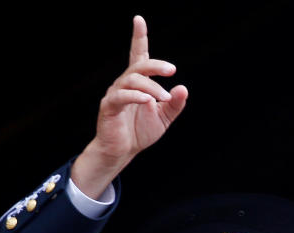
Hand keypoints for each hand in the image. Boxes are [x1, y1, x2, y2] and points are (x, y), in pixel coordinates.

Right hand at [71, 15, 188, 197]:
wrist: (122, 152)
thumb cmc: (140, 132)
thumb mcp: (164, 118)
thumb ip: (174, 104)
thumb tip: (183, 88)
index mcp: (138, 83)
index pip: (138, 55)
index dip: (138, 37)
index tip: (138, 19)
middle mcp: (125, 83)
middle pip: (139, 65)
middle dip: (156, 65)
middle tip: (172, 70)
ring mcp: (116, 93)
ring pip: (133, 80)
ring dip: (152, 87)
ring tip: (164, 98)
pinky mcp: (110, 107)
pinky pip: (122, 96)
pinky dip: (136, 96)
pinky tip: (149, 101)